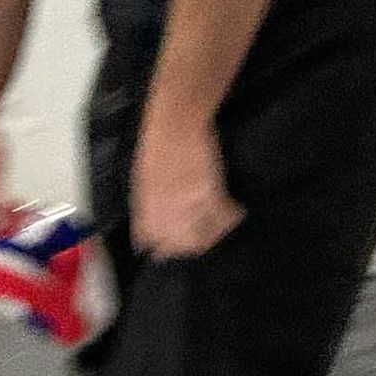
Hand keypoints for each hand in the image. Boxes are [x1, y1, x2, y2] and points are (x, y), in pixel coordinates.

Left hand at [131, 117, 244, 258]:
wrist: (176, 124)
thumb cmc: (156, 147)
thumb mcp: (140, 182)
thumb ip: (144, 210)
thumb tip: (144, 238)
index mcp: (146, 208)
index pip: (154, 243)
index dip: (164, 250)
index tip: (171, 251)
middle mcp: (166, 211)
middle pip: (182, 244)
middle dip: (193, 246)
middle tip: (203, 240)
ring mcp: (188, 203)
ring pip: (205, 236)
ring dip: (215, 234)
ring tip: (221, 227)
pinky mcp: (210, 192)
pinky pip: (224, 216)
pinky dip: (232, 216)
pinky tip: (236, 211)